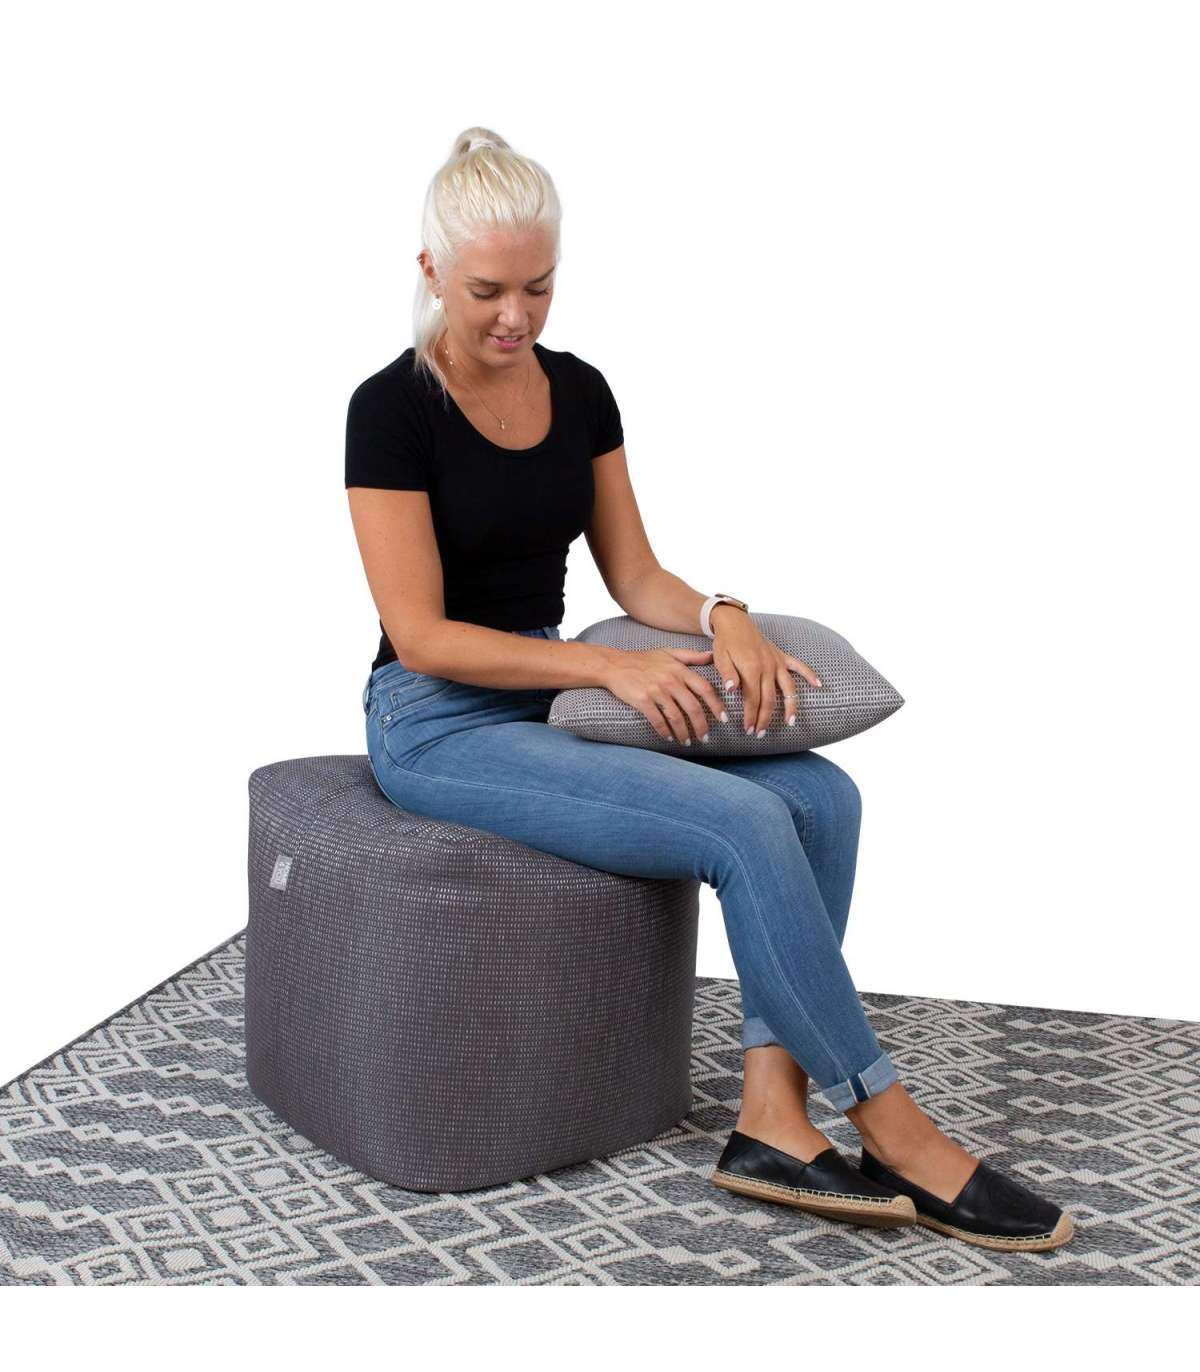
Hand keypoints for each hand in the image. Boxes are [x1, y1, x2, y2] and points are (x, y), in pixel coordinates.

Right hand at [603, 646, 727, 744]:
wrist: (615, 665)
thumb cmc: (643, 659)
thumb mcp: (669, 652)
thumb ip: (691, 656)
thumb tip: (711, 656)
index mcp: (680, 670)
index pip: (704, 689)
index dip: (716, 705)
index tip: (723, 719)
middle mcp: (670, 680)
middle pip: (693, 707)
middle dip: (701, 725)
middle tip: (705, 738)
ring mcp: (656, 690)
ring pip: (676, 717)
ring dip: (684, 732)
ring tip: (687, 741)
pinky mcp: (642, 700)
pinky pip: (657, 720)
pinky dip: (664, 731)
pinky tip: (668, 738)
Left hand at [710, 605, 822, 735]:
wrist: (734, 622)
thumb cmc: (725, 641)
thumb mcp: (720, 657)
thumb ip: (727, 675)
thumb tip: (732, 691)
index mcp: (751, 668)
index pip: (753, 699)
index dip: (751, 716)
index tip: (748, 729)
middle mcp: (768, 667)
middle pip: (770, 699)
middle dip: (765, 718)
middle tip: (760, 733)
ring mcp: (776, 662)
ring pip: (788, 688)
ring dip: (790, 706)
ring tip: (790, 722)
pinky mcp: (781, 656)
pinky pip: (799, 666)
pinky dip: (809, 675)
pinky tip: (818, 685)